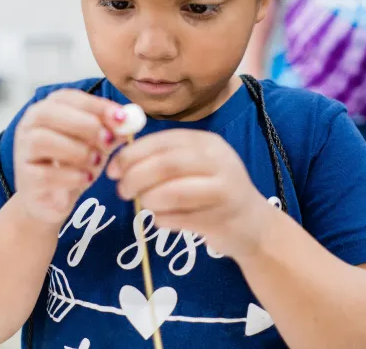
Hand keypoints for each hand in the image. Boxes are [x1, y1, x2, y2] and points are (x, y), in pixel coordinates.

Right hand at [13, 90, 126, 225]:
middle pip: (49, 113)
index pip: (68, 97)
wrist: (53, 199)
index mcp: (48, 108)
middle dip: (84, 125)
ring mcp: (23, 151)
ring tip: (96, 162)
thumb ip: (111, 130)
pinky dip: (70, 175)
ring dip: (76, 150)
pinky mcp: (25, 178)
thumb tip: (131, 120)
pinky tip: (86, 179)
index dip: (96, 105)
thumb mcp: (97, 144)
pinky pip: (44, 173)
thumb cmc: (74, 164)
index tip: (121, 118)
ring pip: (42, 140)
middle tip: (108, 140)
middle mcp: (30, 125)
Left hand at [107, 130, 269, 258]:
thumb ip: (162, 159)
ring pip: (172, 192)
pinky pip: (179, 218)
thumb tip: (119, 164)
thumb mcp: (193, 167)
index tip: (112, 169)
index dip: (131, 154)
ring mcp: (222, 188)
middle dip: (135, 178)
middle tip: (122, 191)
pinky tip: (162, 220)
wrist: (253, 225)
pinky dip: (162, 220)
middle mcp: (217, 159)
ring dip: (148, 200)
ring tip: (144, 206)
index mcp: (205, 142)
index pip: (161, 141)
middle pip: (165, 164)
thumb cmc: (212, 192)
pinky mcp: (222, 216)